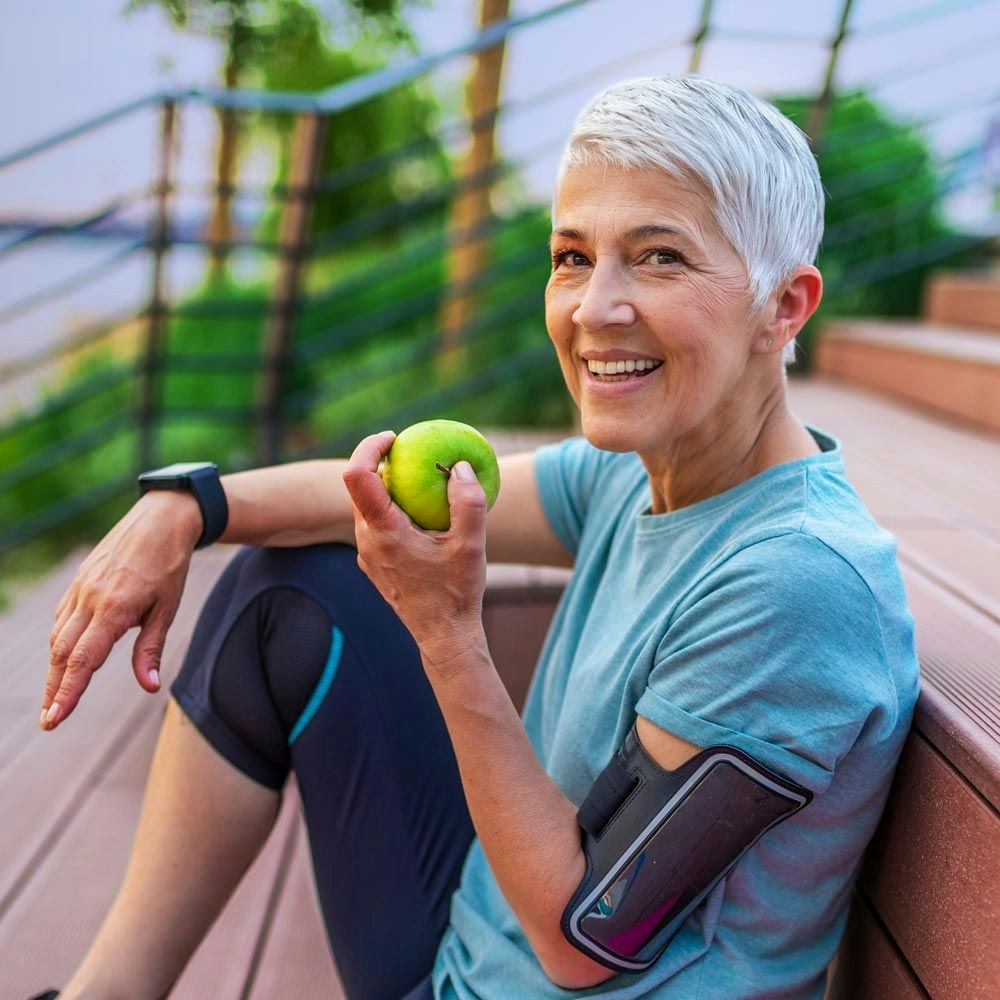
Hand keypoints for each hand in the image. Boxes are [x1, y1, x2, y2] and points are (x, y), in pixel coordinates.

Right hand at [41, 490, 202, 729]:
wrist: (161, 520)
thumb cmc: (170, 566)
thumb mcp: (168, 608)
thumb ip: (151, 648)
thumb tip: (149, 686)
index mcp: (114, 609)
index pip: (84, 660)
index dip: (68, 692)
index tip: (55, 718)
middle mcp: (90, 600)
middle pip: (63, 654)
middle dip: (55, 689)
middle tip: (49, 721)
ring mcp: (81, 589)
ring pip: (59, 637)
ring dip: (55, 669)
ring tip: (55, 698)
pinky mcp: (79, 582)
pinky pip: (63, 618)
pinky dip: (61, 642)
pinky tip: (65, 658)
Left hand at [342, 431, 489, 671]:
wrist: (443, 636)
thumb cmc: (457, 592)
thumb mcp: (472, 545)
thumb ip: (468, 502)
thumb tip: (460, 466)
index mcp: (383, 532)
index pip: (357, 476)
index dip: (369, 447)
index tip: (394, 437)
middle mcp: (367, 542)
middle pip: (358, 488)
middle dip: (378, 462)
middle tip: (409, 451)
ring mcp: (367, 555)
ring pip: (365, 508)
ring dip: (386, 488)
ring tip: (418, 479)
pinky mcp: (374, 565)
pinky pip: (375, 526)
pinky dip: (391, 509)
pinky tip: (421, 513)